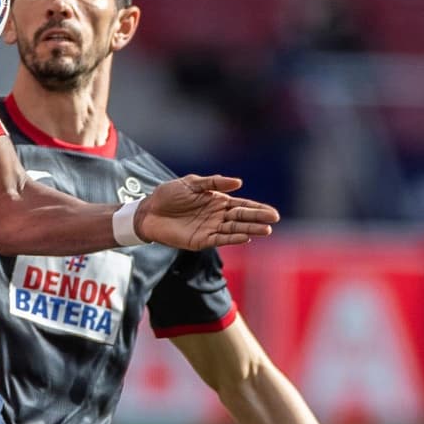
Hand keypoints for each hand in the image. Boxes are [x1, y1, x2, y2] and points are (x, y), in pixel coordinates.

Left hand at [134, 174, 279, 249]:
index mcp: (216, 201)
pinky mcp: (200, 240)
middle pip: (241, 218)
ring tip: (266, 230)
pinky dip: (233, 239)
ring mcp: (209, 229)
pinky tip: (245, 237)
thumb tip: (239, 182)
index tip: (272, 212)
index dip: (257, 208)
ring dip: (250, 230)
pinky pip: (220, 240)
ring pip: (234, 230)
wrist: (148, 211)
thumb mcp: (191, 183)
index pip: (241, 205)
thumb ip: (213, 183)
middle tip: (274, 219)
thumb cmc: (168, 195)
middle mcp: (216, 216)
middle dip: (258, 218)